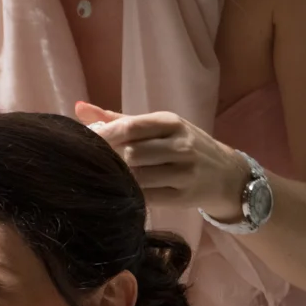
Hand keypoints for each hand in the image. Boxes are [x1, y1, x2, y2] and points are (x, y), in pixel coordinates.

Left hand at [74, 101, 247, 220]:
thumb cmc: (183, 147)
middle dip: (110, 160)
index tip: (85, 143)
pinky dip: (132, 196)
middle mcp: (180, 144)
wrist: (226, 174)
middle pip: (132, 153)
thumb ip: (118, 120)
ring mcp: (184, 172)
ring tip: (107, 181)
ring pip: (139, 177)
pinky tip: (124, 194)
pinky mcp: (184, 196)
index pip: (131, 126)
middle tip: (94, 166)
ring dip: (120, 180)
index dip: (105, 136)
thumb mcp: (158, 128)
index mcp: (170, 122)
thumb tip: (79, 108)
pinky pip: (148, 198)